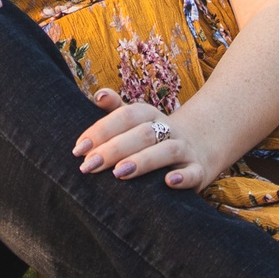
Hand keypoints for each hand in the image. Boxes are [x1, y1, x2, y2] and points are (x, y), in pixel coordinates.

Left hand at [73, 88, 222, 190]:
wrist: (198, 148)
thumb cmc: (153, 138)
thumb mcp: (135, 122)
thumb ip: (115, 110)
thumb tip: (98, 95)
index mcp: (149, 115)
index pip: (126, 115)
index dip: (102, 129)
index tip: (79, 148)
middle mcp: (168, 129)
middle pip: (143, 133)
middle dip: (114, 149)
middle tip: (89, 165)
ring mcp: (185, 149)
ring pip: (168, 150)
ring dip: (143, 161)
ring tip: (119, 173)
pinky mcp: (199, 170)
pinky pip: (194, 172)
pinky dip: (184, 177)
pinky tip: (169, 182)